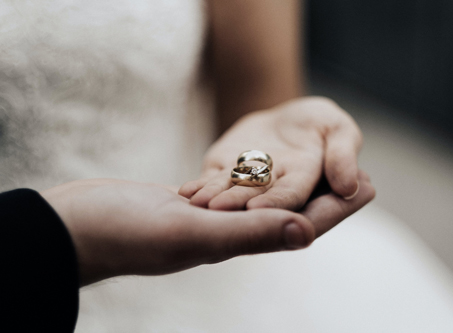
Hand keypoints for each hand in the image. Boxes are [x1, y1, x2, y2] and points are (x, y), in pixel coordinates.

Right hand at [41, 175, 373, 285]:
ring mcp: (209, 220)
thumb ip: (248, 233)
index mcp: (234, 242)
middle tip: (357, 174)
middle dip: (325, 196)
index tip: (369, 186)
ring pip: (266, 202)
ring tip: (320, 167)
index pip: (299, 224)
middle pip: (290, 212)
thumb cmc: (126, 235)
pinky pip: (236, 193)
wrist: (78, 227)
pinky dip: (259, 180)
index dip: (337, 208)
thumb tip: (305, 233)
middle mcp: (228, 233)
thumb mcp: (191, 232)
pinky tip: (266, 171)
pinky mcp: (190, 205)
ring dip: (295, 186)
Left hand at [179, 97, 363, 210]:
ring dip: (214, 199)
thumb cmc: (318, 123)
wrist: (285, 117)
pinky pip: (212, 183)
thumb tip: (351, 186)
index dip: (276, 202)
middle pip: (255, 199)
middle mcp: (273, 189)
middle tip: (217, 210)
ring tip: (196, 202)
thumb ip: (344, 154)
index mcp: (304, 182)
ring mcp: (246, 184)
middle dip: (237, 205)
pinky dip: (201, 188)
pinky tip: (187, 192)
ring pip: (229, 193)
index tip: (258, 208)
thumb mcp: (338, 129)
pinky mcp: (225, 174)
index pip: (291, 196)